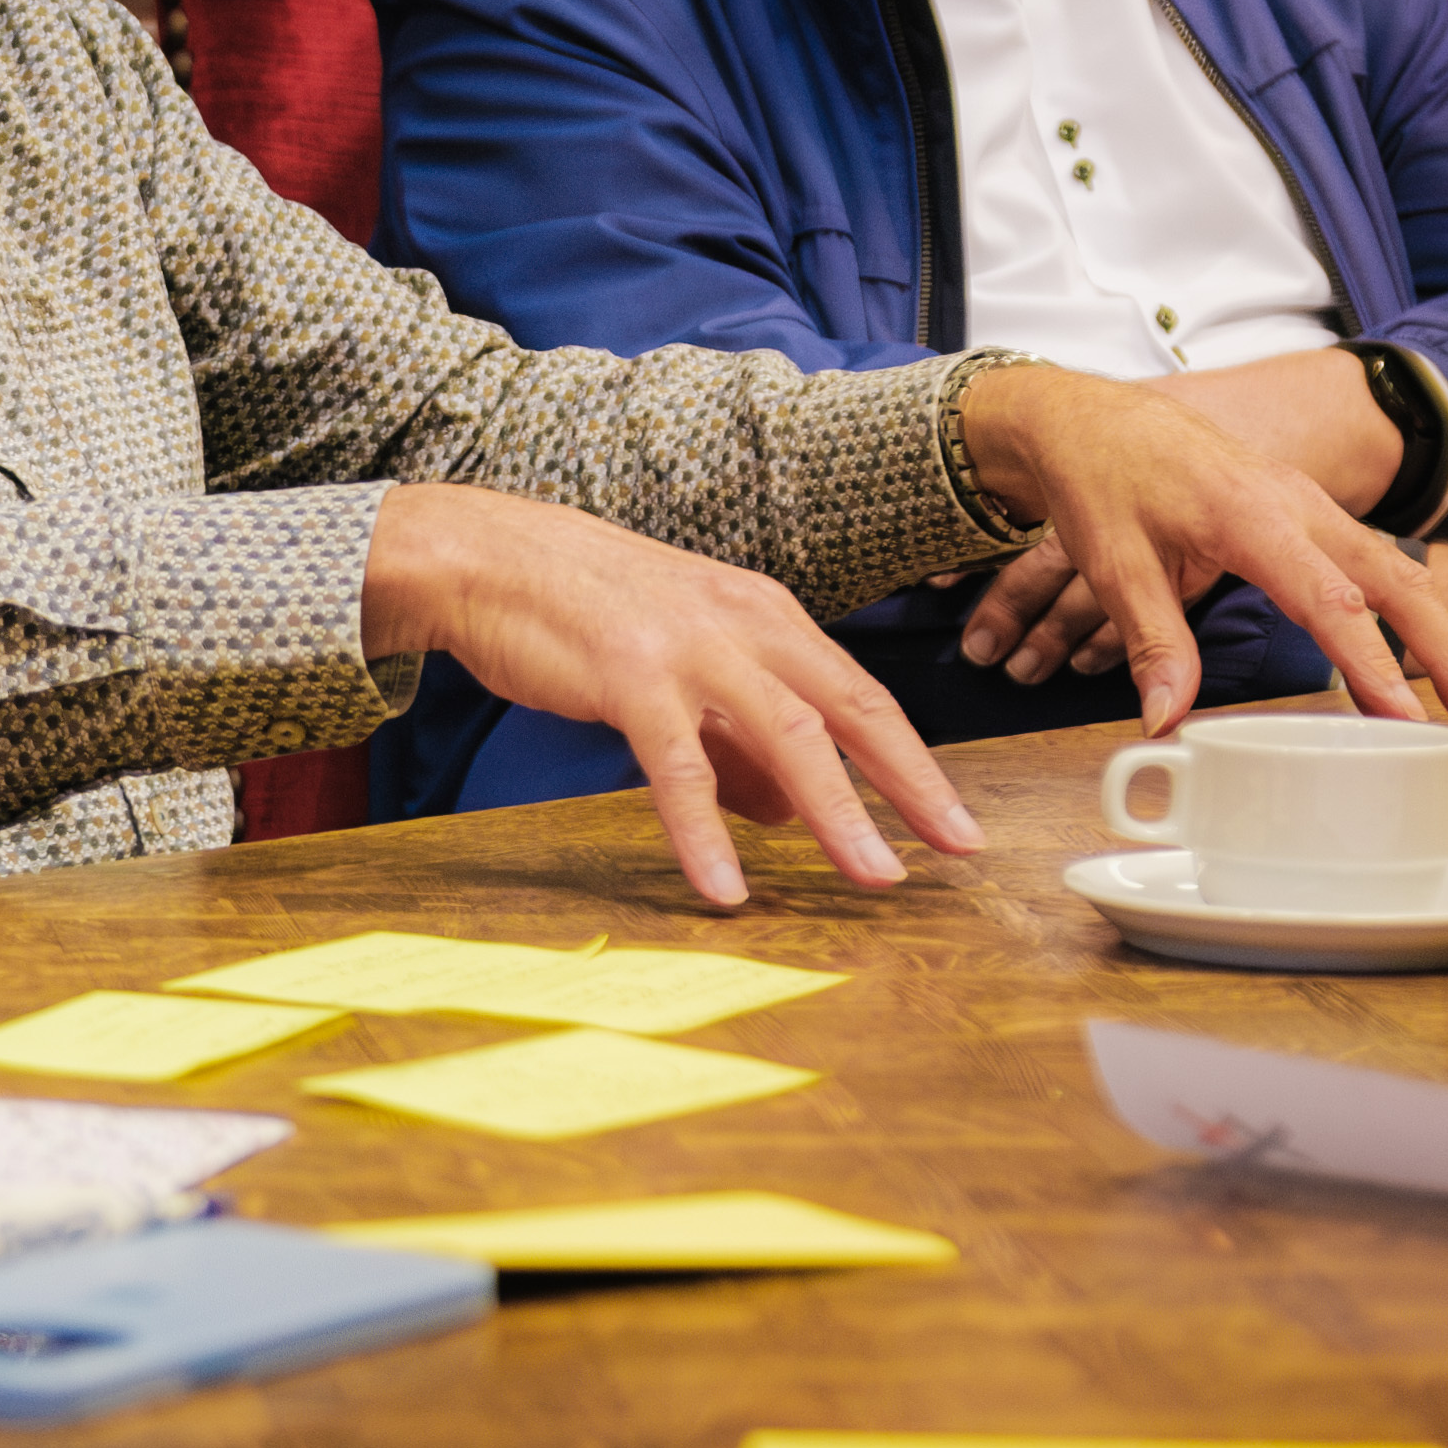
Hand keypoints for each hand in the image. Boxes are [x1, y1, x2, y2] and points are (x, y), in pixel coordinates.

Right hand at [363, 484, 983, 910]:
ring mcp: (692, 648)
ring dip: (838, 814)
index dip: (913, 764)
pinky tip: (725, 888)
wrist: (490, 558)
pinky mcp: (632, 678)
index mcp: (765, 616)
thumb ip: (738, 740)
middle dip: (910, 785)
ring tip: (872, 877)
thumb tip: (790, 813)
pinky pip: (680, 769)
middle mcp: (745, 625)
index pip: (859, 697)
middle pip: (850, 711)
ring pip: (789, 737)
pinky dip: (706, 832)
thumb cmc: (584, 612)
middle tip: (958, 849)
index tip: (955, 825)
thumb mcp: (682, 667)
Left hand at [953, 370, 1447, 733]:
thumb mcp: (1115, 566)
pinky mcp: (1307, 512)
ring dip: (1440, 634)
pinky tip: (1419, 656)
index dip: (1370, 662)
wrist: (1094, 417)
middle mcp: (1297, 504)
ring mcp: (1310, 504)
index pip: (1327, 599)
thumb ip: (1153, 643)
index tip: (1406, 714)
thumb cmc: (1103, 485)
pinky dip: (1407, 609)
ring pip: (1397, 569)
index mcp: (1251, 516)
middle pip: (1397, 581)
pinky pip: (1373, 562)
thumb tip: (1168, 721)